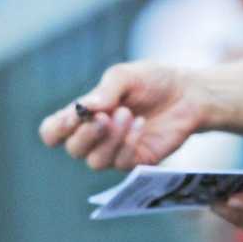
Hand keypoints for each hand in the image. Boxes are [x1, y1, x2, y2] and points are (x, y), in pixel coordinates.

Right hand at [37, 61, 207, 171]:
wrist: (189, 93)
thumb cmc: (153, 81)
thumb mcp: (126, 76)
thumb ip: (104, 92)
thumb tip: (84, 108)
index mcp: (85, 115)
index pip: (53, 132)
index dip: (56, 129)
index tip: (72, 115)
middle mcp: (95, 137)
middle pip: (73, 149)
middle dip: (87, 134)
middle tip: (104, 116)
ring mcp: (115, 151)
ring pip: (96, 162)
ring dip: (110, 139)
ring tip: (127, 114)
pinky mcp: (137, 161)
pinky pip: (122, 164)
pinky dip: (128, 144)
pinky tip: (139, 124)